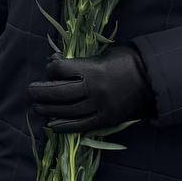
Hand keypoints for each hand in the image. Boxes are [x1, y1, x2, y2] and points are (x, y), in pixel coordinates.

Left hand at [26, 45, 154, 133]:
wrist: (151, 80)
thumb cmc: (124, 62)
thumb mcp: (102, 54)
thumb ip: (79, 60)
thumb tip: (54, 62)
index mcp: (92, 68)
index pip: (59, 70)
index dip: (51, 69)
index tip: (51, 70)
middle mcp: (94, 89)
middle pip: (58, 92)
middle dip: (40, 92)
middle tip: (30, 91)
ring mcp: (99, 106)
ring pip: (66, 111)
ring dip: (47, 110)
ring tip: (37, 107)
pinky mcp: (105, 120)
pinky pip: (80, 126)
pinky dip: (63, 127)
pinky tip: (51, 125)